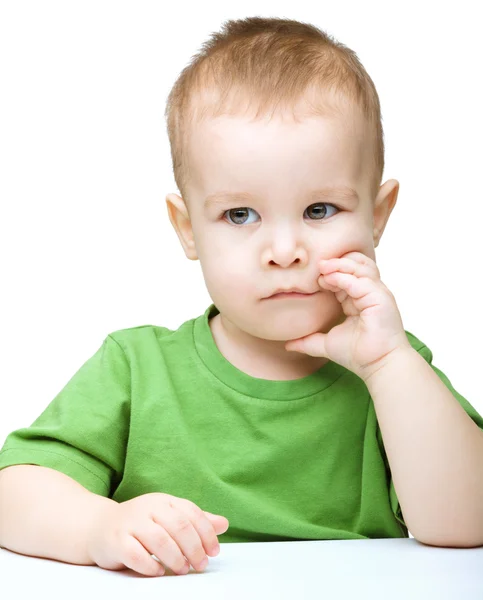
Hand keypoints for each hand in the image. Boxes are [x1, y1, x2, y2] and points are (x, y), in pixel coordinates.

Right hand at [87, 492, 228, 576]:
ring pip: (159, 540)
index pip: (191, 513)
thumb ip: (195, 522)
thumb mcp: (168, 518)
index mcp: (164, 501)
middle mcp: (148, 508)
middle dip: (194, 548)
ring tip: (182, 570)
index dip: (206, 533)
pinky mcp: (116, 540)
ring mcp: (131, 523)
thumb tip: (224, 524)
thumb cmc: (141, 525)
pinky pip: (136, 554)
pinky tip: (158, 571)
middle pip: (178, 526)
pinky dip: (150, 565)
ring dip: (175, 558)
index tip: (214, 552)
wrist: (99, 527)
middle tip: (200, 564)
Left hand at [285, 251, 411, 381]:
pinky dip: (344, 277)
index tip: (313, 277)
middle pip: (356, 265)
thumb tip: (287, 345)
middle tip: (317, 265)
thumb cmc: (358, 355)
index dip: (330, 272)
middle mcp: (371, 293)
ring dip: (340, 265)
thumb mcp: (326, 343)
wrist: (377, 366)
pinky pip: (361, 281)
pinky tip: (328, 279)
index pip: (346, 275)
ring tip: (322, 267)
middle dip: (336, 262)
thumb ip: (308, 341)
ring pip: (361, 267)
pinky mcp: (381, 298)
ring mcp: (377, 294)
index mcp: (359, 299)